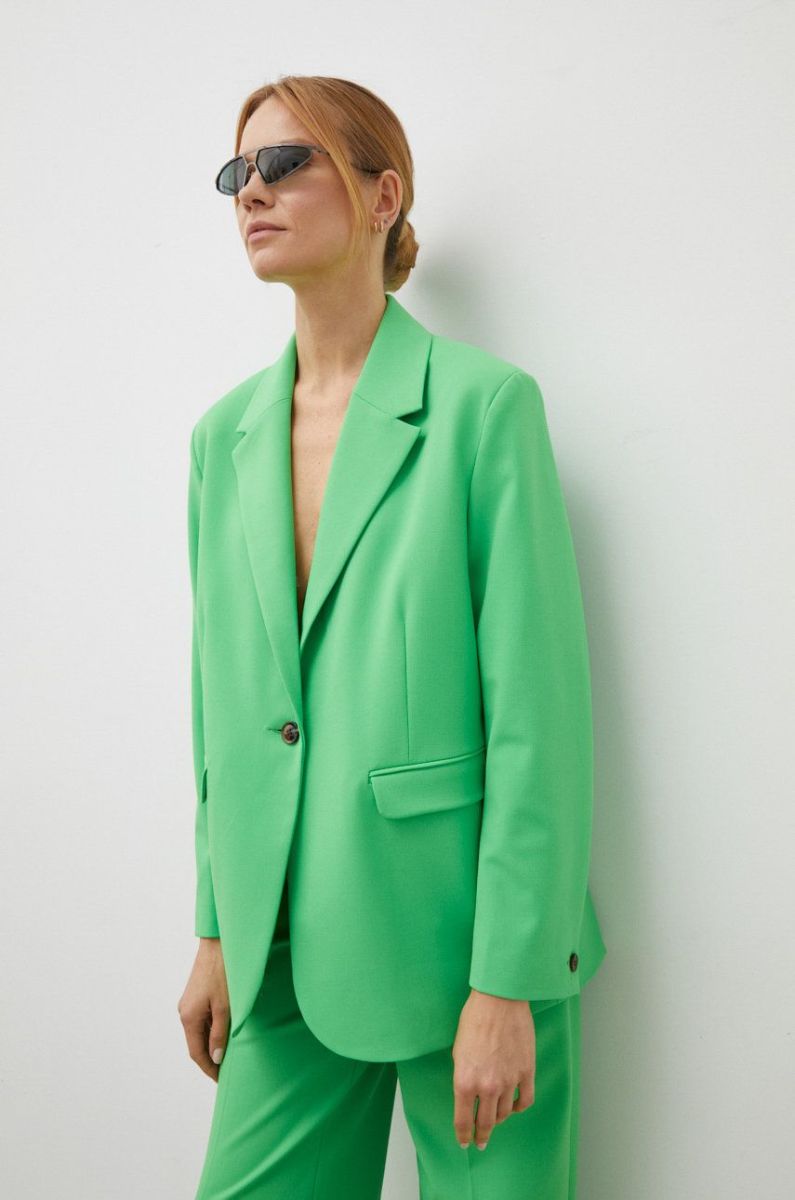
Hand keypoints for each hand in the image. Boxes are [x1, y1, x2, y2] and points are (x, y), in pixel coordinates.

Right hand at [177, 937, 230, 1080]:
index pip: (196, 1053)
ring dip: (212, 1045)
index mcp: (189, 1017)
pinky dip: (211, 1031)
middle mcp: (184, 1012)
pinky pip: (202, 1021)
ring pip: (199, 1032)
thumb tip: (215, 1059)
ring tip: (228, 1055)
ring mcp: (188, 1004)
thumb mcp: (225, 1007)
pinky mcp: (195, 996)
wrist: (219, 943)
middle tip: (227, 1072)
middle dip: (210, 1059)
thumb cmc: (223, 973)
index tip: (221, 1080)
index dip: (209, 1069)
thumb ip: (219, 1034)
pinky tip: (224, 1033)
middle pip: (196, 1044)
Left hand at [451, 988, 535, 1149]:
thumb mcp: (458, 1050)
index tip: (464, 1142)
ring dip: (498, 1119)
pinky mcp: (526, 1072)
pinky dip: (518, 1108)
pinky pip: (524, 1100)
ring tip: (495, 1120)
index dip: (463, 1135)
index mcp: (464, 1081)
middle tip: (480, 1142)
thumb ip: (463, 1075)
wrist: (499, 1001)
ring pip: (504, 1113)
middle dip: (481, 1135)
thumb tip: (468, 1091)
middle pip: (485, 1123)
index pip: (463, 1120)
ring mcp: (508, 1081)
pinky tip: (513, 1107)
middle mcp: (486, 1087)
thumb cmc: (474, 1019)